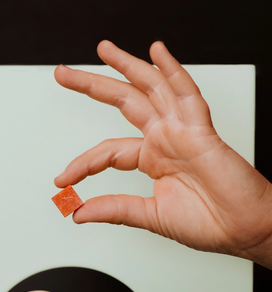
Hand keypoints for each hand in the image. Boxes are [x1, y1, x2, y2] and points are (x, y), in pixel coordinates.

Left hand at [54, 40, 271, 268]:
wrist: (241, 230)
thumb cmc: (207, 223)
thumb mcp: (149, 216)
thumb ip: (114, 209)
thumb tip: (79, 213)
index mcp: (152, 159)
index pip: (106, 151)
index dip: (81, 164)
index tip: (61, 181)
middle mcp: (165, 140)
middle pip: (123, 102)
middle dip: (92, 85)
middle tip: (63, 73)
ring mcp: (182, 132)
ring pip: (151, 89)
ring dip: (126, 67)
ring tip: (103, 50)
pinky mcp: (202, 131)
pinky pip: (187, 95)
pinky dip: (173, 72)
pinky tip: (158, 53)